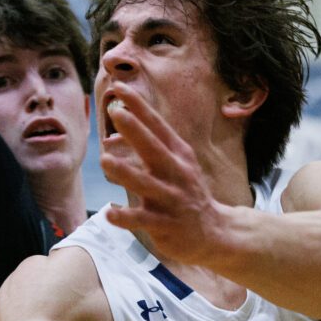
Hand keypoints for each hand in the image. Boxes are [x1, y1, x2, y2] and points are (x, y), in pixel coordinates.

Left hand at [100, 91, 224, 263]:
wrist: (215, 233)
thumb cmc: (186, 193)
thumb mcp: (175, 165)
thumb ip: (149, 146)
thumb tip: (115, 130)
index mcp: (178, 154)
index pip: (157, 125)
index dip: (138, 106)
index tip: (118, 87)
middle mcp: (177, 173)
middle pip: (155, 149)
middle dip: (136, 130)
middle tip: (117, 112)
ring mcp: (172, 200)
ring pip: (147, 184)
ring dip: (127, 172)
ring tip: (105, 160)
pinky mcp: (166, 225)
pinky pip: (143, 221)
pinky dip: (126, 217)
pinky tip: (109, 213)